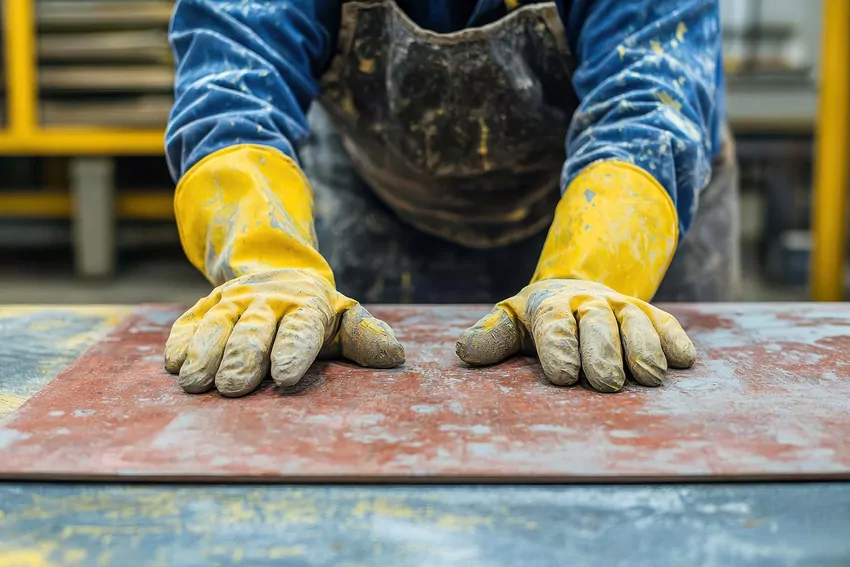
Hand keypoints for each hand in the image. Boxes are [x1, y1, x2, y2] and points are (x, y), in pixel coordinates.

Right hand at [164, 268, 403, 396]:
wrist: (279, 276)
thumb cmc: (318, 314)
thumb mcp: (345, 321)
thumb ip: (366, 337)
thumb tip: (394, 356)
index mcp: (307, 305)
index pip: (301, 328)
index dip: (293, 351)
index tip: (286, 377)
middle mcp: (267, 300)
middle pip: (254, 330)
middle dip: (243, 358)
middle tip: (234, 388)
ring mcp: (233, 301)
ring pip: (218, 325)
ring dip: (205, 353)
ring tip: (195, 383)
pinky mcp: (204, 306)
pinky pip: (189, 322)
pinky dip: (181, 340)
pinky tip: (173, 363)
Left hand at [456, 279, 694, 391]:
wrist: (574, 290)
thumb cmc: (537, 319)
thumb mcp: (512, 322)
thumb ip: (492, 337)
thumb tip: (465, 352)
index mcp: (551, 306)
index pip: (554, 324)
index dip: (559, 348)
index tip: (564, 377)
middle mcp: (589, 303)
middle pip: (597, 323)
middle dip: (603, 352)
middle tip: (608, 384)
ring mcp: (622, 307)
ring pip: (635, 322)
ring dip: (644, 348)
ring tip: (650, 378)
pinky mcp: (650, 315)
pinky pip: (665, 323)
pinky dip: (675, 339)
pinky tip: (685, 360)